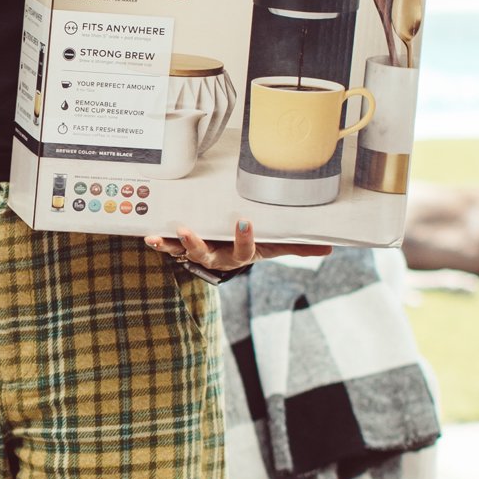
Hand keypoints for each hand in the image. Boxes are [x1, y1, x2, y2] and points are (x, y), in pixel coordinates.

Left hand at [145, 219, 333, 275]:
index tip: (244, 221)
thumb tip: (330, 248)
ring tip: (158, 236)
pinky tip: (148, 235)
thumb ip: (298, 246)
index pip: (244, 251)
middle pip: (206, 255)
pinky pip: (170, 245)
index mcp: (241, 256)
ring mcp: (198, 253)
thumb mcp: (276, 245)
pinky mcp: (183, 246)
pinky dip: (160, 242)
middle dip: (196, 243)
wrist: (230, 254)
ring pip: (183, 252)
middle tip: (188, 229)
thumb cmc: (254, 244)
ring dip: (170, 244)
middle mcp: (217, 257)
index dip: (243, 239)